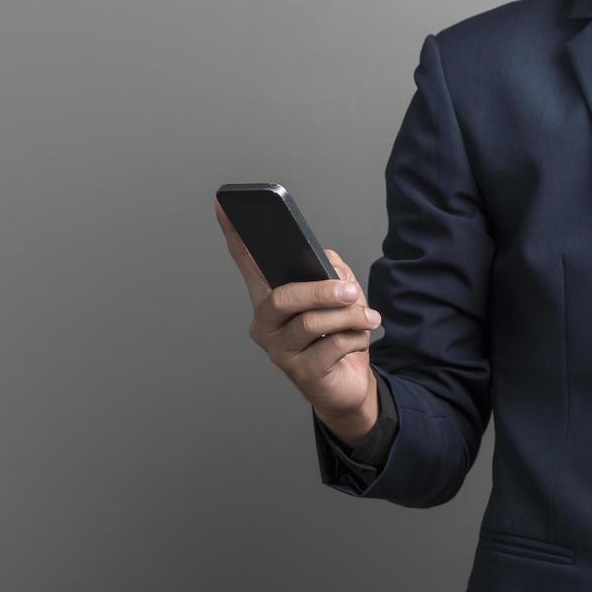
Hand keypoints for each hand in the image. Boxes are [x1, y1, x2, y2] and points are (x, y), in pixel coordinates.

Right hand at [216, 199, 381, 442]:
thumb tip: (329, 266)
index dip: (236, 236)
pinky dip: (354, 339)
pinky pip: (331, 346)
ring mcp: (279, 351)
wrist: (349, 387)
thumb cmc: (338, 339)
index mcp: (271, 299)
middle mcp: (267, 324)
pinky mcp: (300, 373)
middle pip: (283, 297)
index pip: (248, 263)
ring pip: (311, 322)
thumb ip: (333, 272)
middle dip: (322, 291)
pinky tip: (359, 341)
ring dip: (348, 317)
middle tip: (349, 290)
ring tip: (367, 318)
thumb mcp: (341, 297)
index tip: (224, 205)